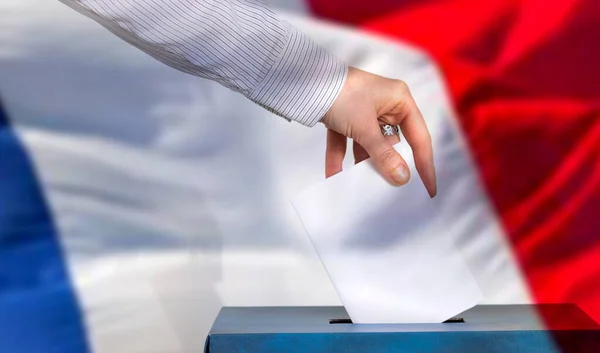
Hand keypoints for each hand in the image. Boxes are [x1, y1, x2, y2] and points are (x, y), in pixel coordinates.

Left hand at [321, 67, 436, 197]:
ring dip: (361, 164)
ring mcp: (363, 111)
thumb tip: (402, 178)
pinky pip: (346, 142)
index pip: (419, 138)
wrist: (303, 81)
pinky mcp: (344, 116)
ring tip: (360, 188)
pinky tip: (333, 176)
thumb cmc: (341, 94)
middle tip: (390, 191)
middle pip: (392, 143)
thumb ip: (383, 155)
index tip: (428, 189)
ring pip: (369, 145)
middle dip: (387, 166)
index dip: (424, 165)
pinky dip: (340, 157)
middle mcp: (385, 104)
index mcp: (400, 100)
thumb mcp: (365, 128)